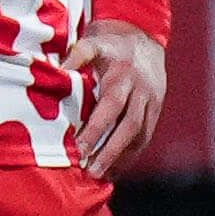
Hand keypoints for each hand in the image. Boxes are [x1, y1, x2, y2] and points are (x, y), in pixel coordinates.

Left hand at [66, 18, 167, 178]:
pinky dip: (132, 154)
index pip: (110, 107)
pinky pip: (146, 137)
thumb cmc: (110, 45)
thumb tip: (57, 70)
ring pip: (140, 135)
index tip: (78, 149)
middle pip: (129, 127)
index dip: (95, 129)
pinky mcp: (157, 111)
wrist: (145, 39)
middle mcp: (141, 91)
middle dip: (110, 151)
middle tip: (90, 171)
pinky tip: (116, 169)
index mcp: (123, 76)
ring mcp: (152, 103)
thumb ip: (77, 55)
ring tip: (101, 176)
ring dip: (122, 157)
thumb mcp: (93, 42)